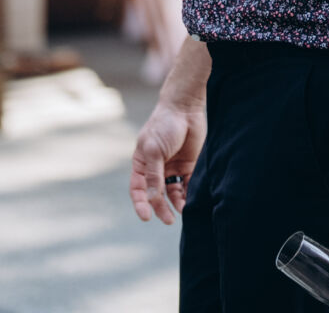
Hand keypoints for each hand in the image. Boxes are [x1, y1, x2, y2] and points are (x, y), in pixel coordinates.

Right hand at [127, 101, 204, 223]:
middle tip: (168, 220)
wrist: (185, 108)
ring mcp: (172, 168)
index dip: (141, 204)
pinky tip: (190, 201)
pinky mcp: (188, 166)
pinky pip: (186, 184)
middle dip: (161, 208)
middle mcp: (156, 169)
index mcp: (142, 164)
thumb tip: (150, 198)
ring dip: (176, 203)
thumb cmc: (164, 126)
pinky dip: (187, 194)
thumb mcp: (154, 150)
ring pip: (172, 192)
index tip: (146, 217)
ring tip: (182, 211)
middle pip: (156, 194)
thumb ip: (153, 174)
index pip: (138, 189)